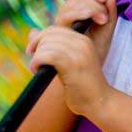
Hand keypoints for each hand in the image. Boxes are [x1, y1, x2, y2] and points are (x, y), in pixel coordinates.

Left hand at [25, 0, 117, 115]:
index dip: (40, 38)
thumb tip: (32, 32)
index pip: (55, 29)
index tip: (33, 51)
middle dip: (36, 45)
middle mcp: (82, 42)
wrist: (100, 102)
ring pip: (46, 44)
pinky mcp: (73, 64)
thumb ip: (53, 47)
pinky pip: (47, 55)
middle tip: (35, 62)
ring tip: (37, 68)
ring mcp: (79, 52)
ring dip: (36, 56)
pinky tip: (37, 70)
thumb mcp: (68, 62)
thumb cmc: (82, 86)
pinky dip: (37, 61)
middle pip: (49, 33)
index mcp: (83, 40)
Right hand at [26, 0, 117, 65]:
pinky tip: (86, 23)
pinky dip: (75, 17)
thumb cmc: (94, 52)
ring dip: (88, 10)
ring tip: (102, 21)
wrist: (84, 74)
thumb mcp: (106, 31)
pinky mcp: (52, 37)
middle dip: (94, 4)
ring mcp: (58, 26)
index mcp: (79, 10)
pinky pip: (61, 21)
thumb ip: (110, 12)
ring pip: (68, 7)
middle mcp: (67, 15)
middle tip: (105, 18)